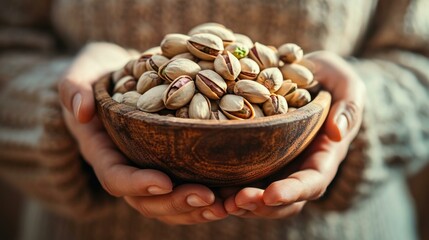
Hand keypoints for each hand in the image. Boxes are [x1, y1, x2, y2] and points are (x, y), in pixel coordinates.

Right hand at [59, 42, 226, 224]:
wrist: (122, 77)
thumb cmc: (101, 75)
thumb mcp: (82, 73)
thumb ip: (74, 88)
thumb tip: (81, 110)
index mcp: (103, 152)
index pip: (115, 177)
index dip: (137, 184)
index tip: (163, 182)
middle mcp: (128, 168)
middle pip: (148, 200)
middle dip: (177, 203)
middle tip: (208, 197)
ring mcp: (150, 169)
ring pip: (171, 203)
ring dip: (199, 209)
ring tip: (228, 204)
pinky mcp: (172, 165)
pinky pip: (188, 187)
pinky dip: (211, 196)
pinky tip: (233, 194)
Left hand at [223, 51, 365, 218]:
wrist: (308, 78)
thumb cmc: (331, 80)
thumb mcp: (346, 85)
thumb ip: (349, 107)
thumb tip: (338, 132)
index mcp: (323, 157)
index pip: (312, 183)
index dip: (293, 191)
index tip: (270, 194)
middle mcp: (299, 168)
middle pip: (283, 200)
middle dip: (260, 205)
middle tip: (234, 202)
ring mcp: (277, 166)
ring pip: (260, 196)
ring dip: (239, 203)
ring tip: (216, 200)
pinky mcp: (256, 157)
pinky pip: (241, 177)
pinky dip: (225, 185)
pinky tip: (205, 184)